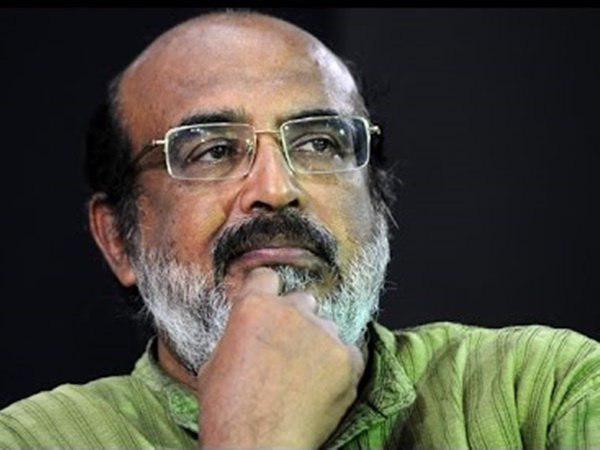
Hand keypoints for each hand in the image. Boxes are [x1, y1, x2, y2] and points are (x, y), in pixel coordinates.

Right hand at [197, 267, 364, 448]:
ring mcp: (322, 333)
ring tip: (306, 377)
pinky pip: (348, 351)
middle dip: (296, 319)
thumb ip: (240, 334)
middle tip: (289, 350)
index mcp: (254, 307)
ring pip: (326, 327)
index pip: (266, 277)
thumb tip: (249, 330)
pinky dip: (340, 366)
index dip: (266, 292)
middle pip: (303, 300)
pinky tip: (323, 388)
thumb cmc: (228, 412)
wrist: (258, 445)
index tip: (269, 304)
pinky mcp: (347, 358)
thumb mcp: (216, 362)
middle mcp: (291, 311)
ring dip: (318, 343)